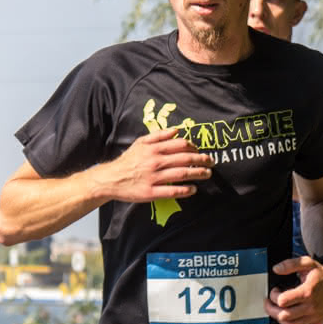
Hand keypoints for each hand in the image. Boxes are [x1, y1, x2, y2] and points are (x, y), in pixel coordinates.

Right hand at [98, 128, 212, 202]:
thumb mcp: (140, 143)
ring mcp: (153, 178)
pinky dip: (185, 190)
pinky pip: (172, 191)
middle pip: (185, 159)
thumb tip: (176, 130)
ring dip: (198, 174)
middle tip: (211, 162)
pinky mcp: (150, 192)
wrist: (111, 178)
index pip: (180, 145)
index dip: (194, 147)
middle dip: (201, 160)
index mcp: (154, 149)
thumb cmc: (128, 160)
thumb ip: (158, 135)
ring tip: (207, 174)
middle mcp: (155, 162)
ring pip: (181, 174)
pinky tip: (193, 189)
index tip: (200, 151)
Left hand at [265, 256, 322, 323]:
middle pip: (284, 316)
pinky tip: (289, 320)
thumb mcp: (307, 263)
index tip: (275, 291)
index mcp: (308, 292)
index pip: (282, 301)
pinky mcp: (317, 323)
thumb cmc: (321, 275)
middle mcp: (311, 307)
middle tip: (270, 302)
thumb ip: (290, 264)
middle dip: (271, 309)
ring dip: (279, 319)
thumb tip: (276, 269)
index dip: (274, 295)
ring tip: (278, 310)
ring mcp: (315, 317)